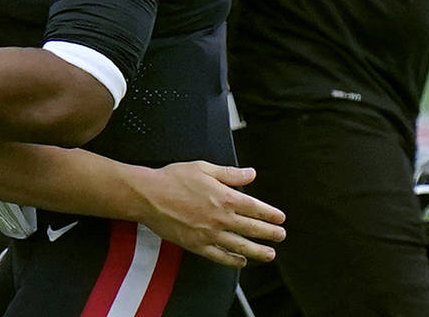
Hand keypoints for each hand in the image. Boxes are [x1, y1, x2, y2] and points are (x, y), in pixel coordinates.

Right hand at [131, 162, 284, 266]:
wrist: (149, 196)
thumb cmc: (173, 179)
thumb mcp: (204, 168)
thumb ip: (230, 173)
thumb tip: (250, 174)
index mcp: (224, 197)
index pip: (255, 207)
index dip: (270, 214)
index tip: (280, 218)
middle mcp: (220, 218)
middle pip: (252, 228)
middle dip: (270, 233)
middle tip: (280, 235)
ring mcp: (210, 234)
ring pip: (240, 246)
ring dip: (258, 251)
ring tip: (270, 254)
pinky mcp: (197, 245)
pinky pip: (220, 256)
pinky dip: (233, 260)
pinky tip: (241, 261)